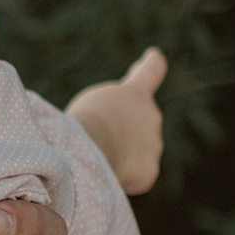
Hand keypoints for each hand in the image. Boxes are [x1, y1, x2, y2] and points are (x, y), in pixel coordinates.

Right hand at [67, 46, 167, 196]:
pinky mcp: (149, 170)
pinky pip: (135, 176)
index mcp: (134, 93)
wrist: (90, 146)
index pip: (150, 72)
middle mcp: (151, 115)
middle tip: (99, 140)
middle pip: (139, 124)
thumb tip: (117, 140)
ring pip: (137, 152)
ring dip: (122, 156)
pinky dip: (123, 178)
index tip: (155, 56)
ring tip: (98, 158)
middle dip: (125, 132)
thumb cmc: (79, 123)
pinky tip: (107, 176)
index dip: (152, 65)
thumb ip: (109, 114)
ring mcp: (154, 143)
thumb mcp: (92, 105)